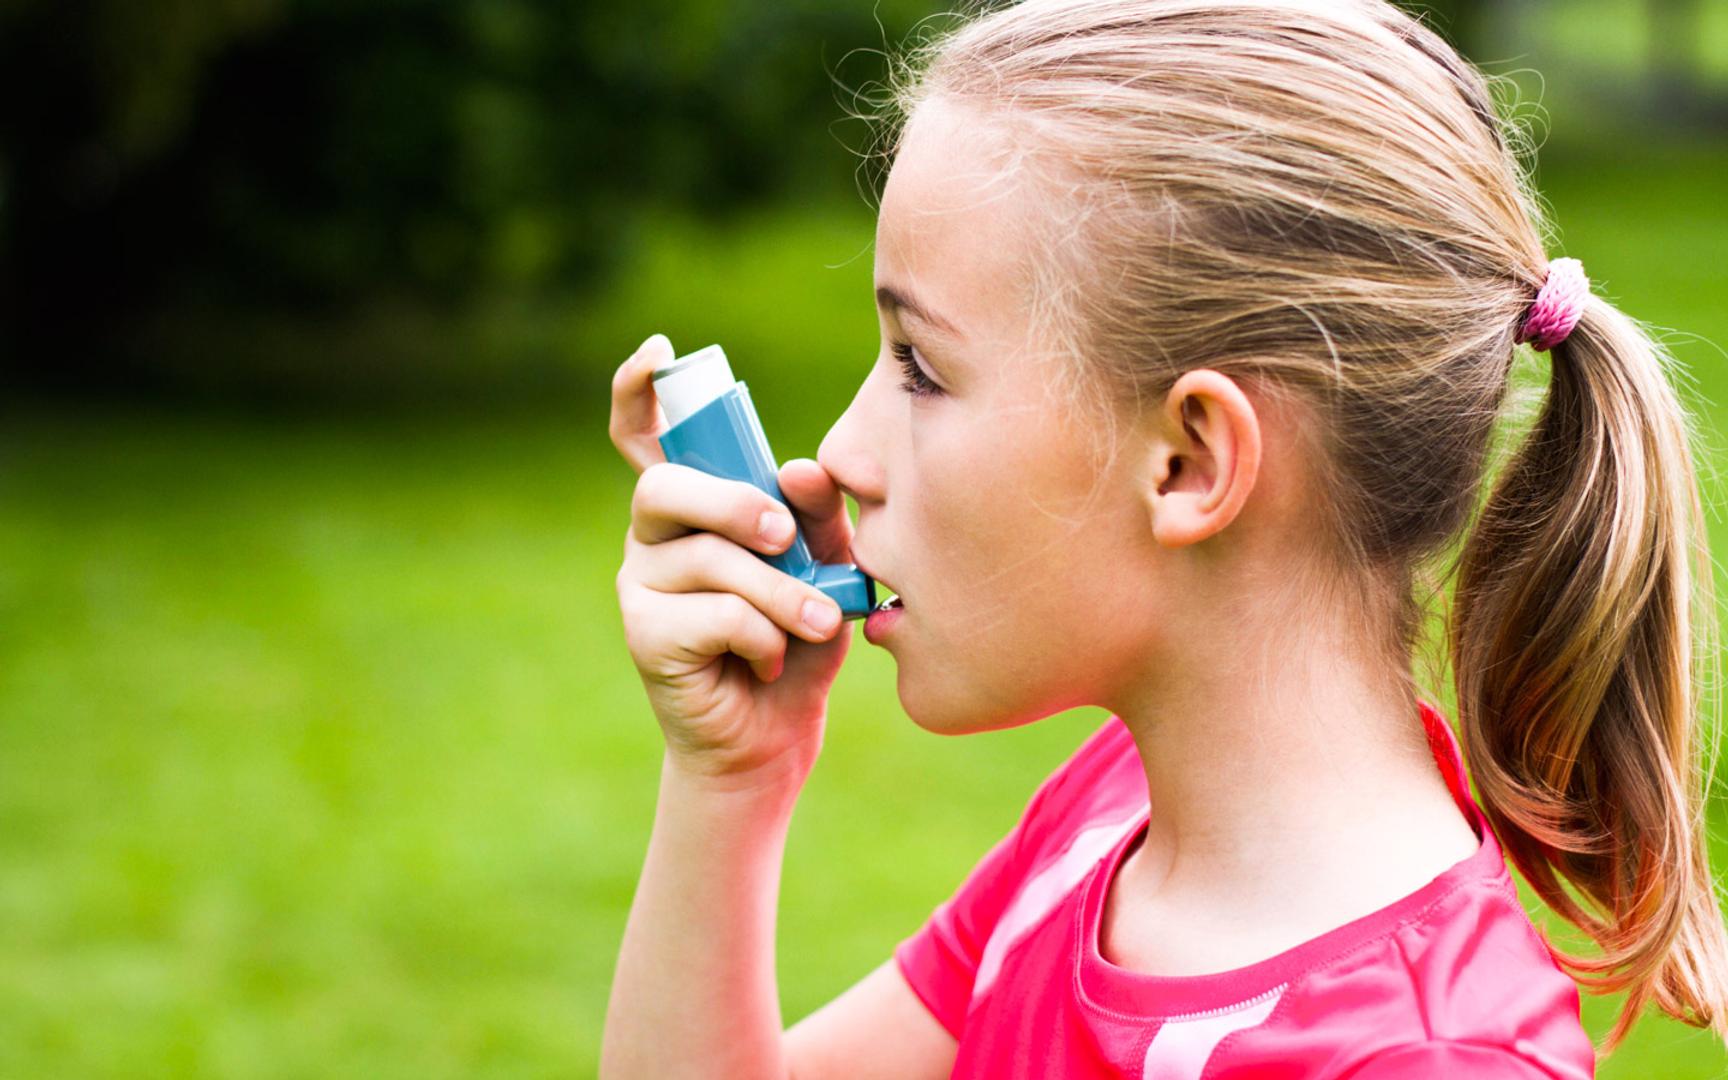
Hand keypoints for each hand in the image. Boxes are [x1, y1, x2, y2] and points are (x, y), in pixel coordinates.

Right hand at [609, 334, 855, 791]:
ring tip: (820, 622)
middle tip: (785, 536)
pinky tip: (768, 661)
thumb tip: (798, 470)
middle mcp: (653, 534)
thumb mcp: (826, 565)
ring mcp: (639, 583)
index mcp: (693, 504)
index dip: (636, 388)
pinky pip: (714, 614)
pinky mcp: (645, 634)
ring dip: (782, 594)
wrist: (774, 736)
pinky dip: (763, 637)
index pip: (642, 433)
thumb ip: (820, 514)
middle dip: (734, 504)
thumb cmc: (798, 639)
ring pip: (710, 561)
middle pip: (667, 487)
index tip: (658, 351)